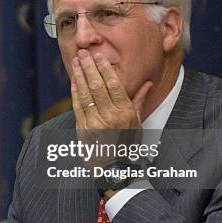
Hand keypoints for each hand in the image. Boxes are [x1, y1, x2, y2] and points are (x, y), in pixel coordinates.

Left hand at [71, 49, 151, 169]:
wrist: (114, 169)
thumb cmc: (128, 145)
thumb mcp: (138, 123)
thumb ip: (139, 100)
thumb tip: (147, 83)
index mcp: (125, 113)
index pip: (114, 84)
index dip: (105, 68)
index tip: (99, 56)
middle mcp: (110, 117)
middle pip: (97, 85)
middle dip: (89, 67)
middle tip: (84, 53)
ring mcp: (94, 123)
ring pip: (85, 93)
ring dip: (79, 75)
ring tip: (76, 61)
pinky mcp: (82, 129)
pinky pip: (77, 105)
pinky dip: (75, 91)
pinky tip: (74, 80)